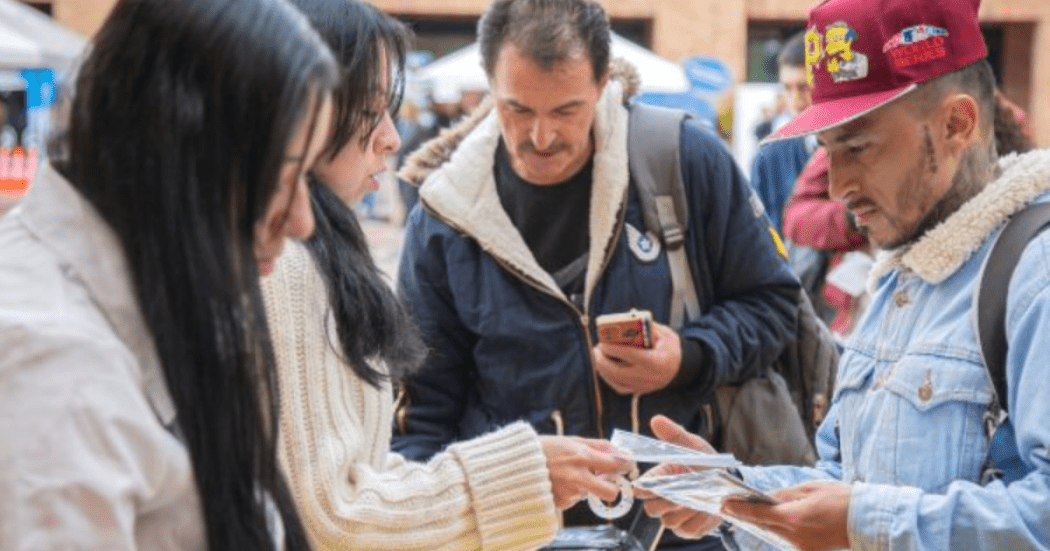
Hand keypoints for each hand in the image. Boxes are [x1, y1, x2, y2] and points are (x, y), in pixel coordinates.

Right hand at [539, 436, 633, 509]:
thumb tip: (619, 450)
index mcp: (581, 457)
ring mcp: (568, 493)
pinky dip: (569, 492)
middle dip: (612, 489)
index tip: (626, 465)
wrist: (512, 466)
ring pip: (589, 494)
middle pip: (610, 492)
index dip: (625, 465)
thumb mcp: (570, 440)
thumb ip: (597, 446)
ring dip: (584, 487)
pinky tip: (557, 482)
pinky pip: (573, 499)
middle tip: (607, 481)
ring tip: (566, 475)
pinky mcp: (560, 504)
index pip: (615, 465)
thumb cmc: (542, 449)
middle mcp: (577, 477)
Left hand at [594, 322, 680, 394]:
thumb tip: (627, 320)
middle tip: (596, 349)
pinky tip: (603, 367)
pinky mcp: (639, 391)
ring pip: (616, 381)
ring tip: (597, 356)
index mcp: (657, 362)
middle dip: (602, 361)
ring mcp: (644, 387)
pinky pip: (618, 387)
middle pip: (618, 372)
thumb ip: (647, 327)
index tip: (603, 342)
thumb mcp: (664, 334)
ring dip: (602, 369)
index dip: (614, 349)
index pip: (631, 355)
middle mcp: (650, 378)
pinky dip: (608, 377)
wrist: (679, 368)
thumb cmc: (669, 348)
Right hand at [638, 415, 722, 538]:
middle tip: (682, 492)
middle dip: (666, 501)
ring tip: (700, 499)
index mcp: (660, 478)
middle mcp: (663, 499)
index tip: (649, 485)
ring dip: (685, 511)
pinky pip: (688, 530)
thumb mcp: (693, 445)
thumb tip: (656, 419)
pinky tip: (707, 510)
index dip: (644, 488)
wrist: (729, 481)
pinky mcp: (689, 529)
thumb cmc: (706, 462)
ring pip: (669, 520)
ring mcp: (675, 516)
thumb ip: (674, 435)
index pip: (642, 488)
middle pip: (651, 509)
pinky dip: (698, 520)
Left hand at [721, 480, 850, 550]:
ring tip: (750, 509)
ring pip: (775, 533)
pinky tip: (777, 519)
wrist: (867, 521)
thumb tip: (769, 496)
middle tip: (731, 506)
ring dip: (764, 521)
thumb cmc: (842, 499)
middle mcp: (795, 536)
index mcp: (794, 517)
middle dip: (748, 515)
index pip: (759, 513)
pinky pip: (788, 538)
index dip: (739, 509)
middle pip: (764, 525)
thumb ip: (786, 494)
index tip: (724, 505)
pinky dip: (780, 528)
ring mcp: (802, 546)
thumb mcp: (811, 488)